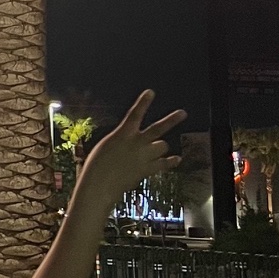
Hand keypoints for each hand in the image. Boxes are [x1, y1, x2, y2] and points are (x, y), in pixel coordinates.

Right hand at [75, 90, 184, 209]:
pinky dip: (171, 162)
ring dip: (160, 147)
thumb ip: (120, 141)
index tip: (151, 92)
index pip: (135, 114)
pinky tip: (177, 159)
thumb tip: (129, 142)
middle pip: (158, 128)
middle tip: (183, 113)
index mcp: (122, 134)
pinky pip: (164, 164)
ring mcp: (144, 156)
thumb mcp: (105, 146)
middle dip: (171, 120)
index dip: (143, 102)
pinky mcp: (147, 169)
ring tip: (159, 147)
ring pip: (162, 146)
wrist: (100, 184)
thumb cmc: (95, 166)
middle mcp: (136, 142)